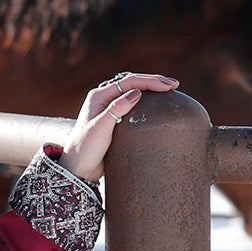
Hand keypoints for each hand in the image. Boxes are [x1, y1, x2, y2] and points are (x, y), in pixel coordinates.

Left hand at [58, 73, 178, 181]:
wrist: (77, 169)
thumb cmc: (86, 149)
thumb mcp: (100, 128)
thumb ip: (117, 109)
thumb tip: (137, 92)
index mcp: (99, 96)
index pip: (128, 82)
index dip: (150, 82)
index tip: (168, 86)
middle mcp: (103, 99)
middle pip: (132, 83)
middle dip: (153, 81)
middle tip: (174, 84)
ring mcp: (108, 108)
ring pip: (133, 91)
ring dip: (150, 88)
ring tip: (168, 89)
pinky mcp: (113, 119)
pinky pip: (132, 104)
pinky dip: (146, 101)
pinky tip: (156, 103)